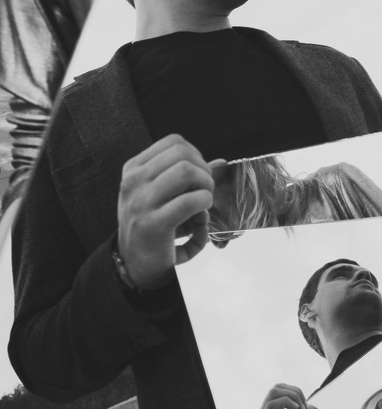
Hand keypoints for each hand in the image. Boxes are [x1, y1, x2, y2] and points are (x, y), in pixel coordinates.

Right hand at [117, 134, 214, 288]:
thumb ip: (187, 180)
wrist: (134, 265)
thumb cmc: (151, 229)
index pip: (174, 143)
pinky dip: (204, 206)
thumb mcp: (161, 197)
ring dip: (205, 187)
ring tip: (203, 203)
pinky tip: (202, 219)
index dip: (196, 156)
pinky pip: (189, 202)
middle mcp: (134, 182)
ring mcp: (141, 202)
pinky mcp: (153, 224)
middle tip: (205, 192)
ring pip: (186, 171)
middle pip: (183, 154)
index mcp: (134, 170)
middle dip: (203, 171)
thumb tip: (219, 163)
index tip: (199, 176)